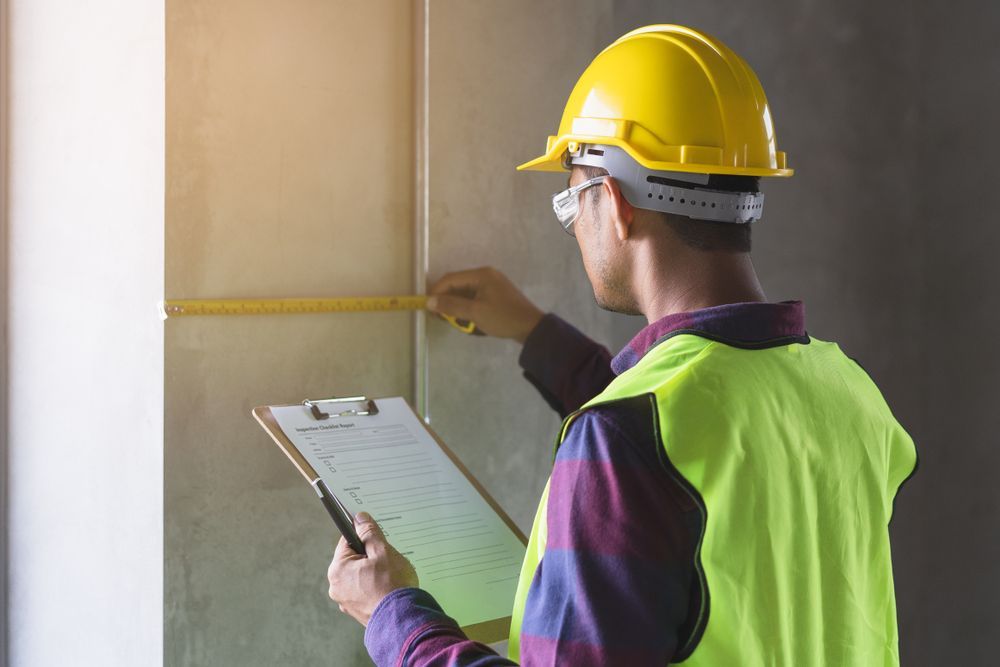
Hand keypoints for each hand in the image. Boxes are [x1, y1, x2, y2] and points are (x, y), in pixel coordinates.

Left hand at [327, 512, 417, 626]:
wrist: (402, 620)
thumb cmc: (392, 585)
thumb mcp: (383, 551)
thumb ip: (369, 533)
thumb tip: (360, 519)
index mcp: (338, 569)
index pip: (347, 541)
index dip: (363, 534)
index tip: (374, 533)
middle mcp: (336, 587)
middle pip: (353, 559)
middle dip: (370, 555)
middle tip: (387, 557)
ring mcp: (346, 601)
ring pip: (359, 575)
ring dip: (373, 572)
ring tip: (391, 575)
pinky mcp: (357, 612)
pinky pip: (364, 591)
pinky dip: (375, 587)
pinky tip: (389, 588)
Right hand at [427, 267, 543, 342]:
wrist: (531, 328)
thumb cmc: (503, 317)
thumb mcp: (475, 313)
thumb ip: (452, 306)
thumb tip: (429, 302)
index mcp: (481, 275)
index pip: (451, 279)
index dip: (436, 292)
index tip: (427, 307)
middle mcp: (485, 275)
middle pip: (457, 285)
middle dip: (446, 300)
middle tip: (438, 317)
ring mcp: (490, 285)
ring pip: (464, 293)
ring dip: (456, 306)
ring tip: (450, 320)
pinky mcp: (494, 296)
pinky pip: (473, 298)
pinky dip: (466, 308)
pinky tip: (464, 320)